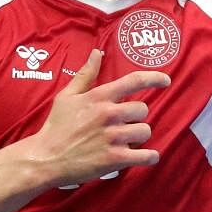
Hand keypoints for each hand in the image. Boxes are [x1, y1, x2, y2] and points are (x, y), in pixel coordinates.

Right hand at [24, 49, 168, 187]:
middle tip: (123, 125)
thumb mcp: (67, 96)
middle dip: (136, 117)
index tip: (165, 80)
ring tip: (125, 141)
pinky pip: (146, 155)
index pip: (134, 81)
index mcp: (100, 97)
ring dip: (139, 137)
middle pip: (143, 110)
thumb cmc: (56, 126)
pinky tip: (146, 156)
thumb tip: (97, 52)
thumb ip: (86, 74)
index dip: (154, 78)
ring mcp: (114, 137)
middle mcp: (109, 114)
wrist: (45, 158)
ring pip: (145, 131)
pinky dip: (150, 157)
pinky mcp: (116, 159)